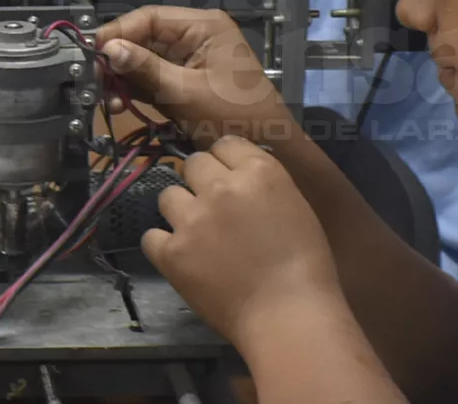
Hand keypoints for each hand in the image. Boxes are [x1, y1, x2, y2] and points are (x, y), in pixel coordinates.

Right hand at [95, 6, 294, 146]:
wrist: (269, 150)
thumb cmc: (233, 117)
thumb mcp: (186, 92)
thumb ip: (145, 70)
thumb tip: (107, 50)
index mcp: (203, 26)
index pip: (150, 17)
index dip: (117, 33)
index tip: (91, 54)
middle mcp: (195, 36)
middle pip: (143, 38)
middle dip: (118, 60)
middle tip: (94, 83)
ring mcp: (190, 60)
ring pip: (143, 60)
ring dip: (123, 79)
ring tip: (108, 101)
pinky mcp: (184, 82)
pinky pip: (152, 80)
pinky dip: (135, 92)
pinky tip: (119, 105)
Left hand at [143, 136, 345, 349]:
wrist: (287, 313)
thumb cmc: (306, 265)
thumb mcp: (295, 206)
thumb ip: (263, 185)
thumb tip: (239, 178)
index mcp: (258, 171)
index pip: (225, 144)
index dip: (225, 161)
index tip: (228, 178)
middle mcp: (221, 186)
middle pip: (193, 163)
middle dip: (201, 181)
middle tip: (213, 208)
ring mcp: (192, 218)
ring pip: (168, 195)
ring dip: (181, 210)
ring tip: (196, 234)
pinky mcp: (171, 252)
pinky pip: (151, 236)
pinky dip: (164, 246)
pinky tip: (181, 257)